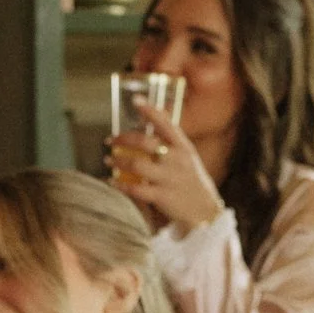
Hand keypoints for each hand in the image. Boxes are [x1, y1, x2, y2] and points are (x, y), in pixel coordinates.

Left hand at [105, 104, 225, 234]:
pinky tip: (111, 181)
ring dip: (117, 160)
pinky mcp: (162, 197)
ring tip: (108, 159)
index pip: (166, 123)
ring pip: (136, 164)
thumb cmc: (192, 181)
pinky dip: (120, 184)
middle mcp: (177, 160)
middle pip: (144, 142)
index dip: (150, 110)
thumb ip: (172, 142)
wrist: (205, 212)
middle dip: (122, 138)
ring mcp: (169, 178)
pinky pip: (135, 189)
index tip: (134, 100)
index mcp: (184, 147)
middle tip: (110, 140)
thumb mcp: (188, 157)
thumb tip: (153, 119)